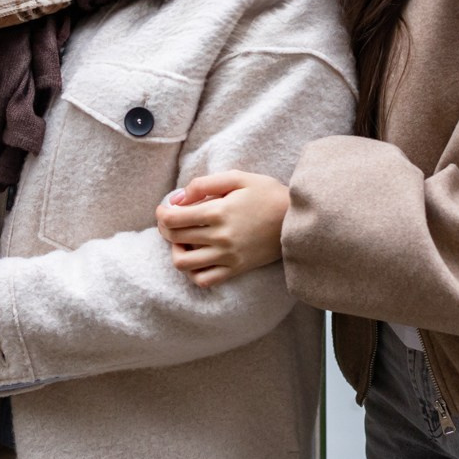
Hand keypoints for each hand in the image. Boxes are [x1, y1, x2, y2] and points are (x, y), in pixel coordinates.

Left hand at [154, 171, 290, 288]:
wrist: (296, 220)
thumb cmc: (267, 194)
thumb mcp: (238, 178)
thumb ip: (205, 184)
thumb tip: (178, 198)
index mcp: (218, 212)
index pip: (174, 218)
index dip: (162, 213)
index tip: (165, 208)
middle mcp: (220, 237)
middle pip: (175, 238)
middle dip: (165, 228)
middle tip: (170, 220)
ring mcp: (227, 257)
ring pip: (183, 263)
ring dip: (176, 251)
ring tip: (183, 241)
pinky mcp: (236, 269)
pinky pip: (204, 280)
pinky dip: (193, 272)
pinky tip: (197, 258)